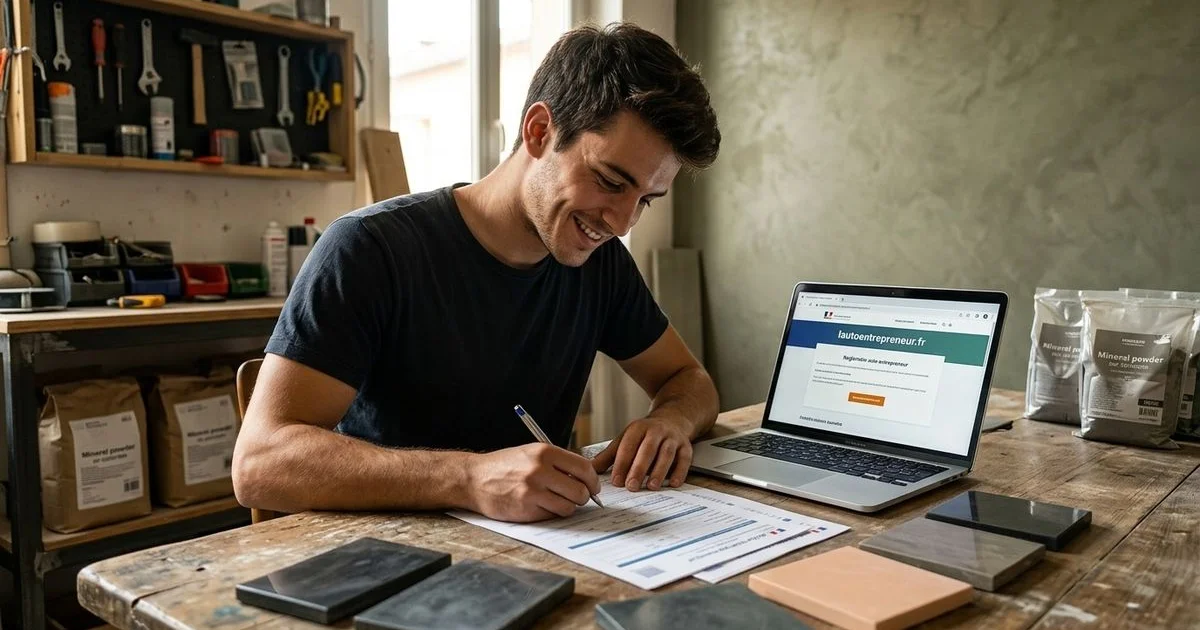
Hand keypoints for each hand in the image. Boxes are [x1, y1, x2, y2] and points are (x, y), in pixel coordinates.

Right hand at [464, 443, 600, 522]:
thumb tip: (586, 478)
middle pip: (580, 490)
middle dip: (583, 497)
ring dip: (568, 507)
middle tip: (577, 497)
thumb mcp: (532, 453)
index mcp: (544, 452)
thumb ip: (558, 463)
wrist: (474, 479)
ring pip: (569, 507)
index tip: (592, 486)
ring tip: (557, 501)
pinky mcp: (526, 509)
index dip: (593, 480)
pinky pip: (552, 516)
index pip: (584, 468)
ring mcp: (532, 491)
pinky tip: (541, 506)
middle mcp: (540, 470)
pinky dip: (552, 513)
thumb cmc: (505, 466)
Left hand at [591, 416, 692, 490]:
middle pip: (647, 449)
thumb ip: (610, 455)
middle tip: (631, 486)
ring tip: (651, 486)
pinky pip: (685, 459)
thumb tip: (592, 469)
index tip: (616, 481)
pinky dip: (680, 471)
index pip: (628, 446)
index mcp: (638, 428)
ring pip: (666, 453)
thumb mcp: (626, 438)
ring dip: (659, 471)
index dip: (622, 463)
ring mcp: (673, 438)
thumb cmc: (646, 434)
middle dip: (639, 468)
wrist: (673, 418)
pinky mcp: (686, 446)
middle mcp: (656, 431)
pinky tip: (673, 483)